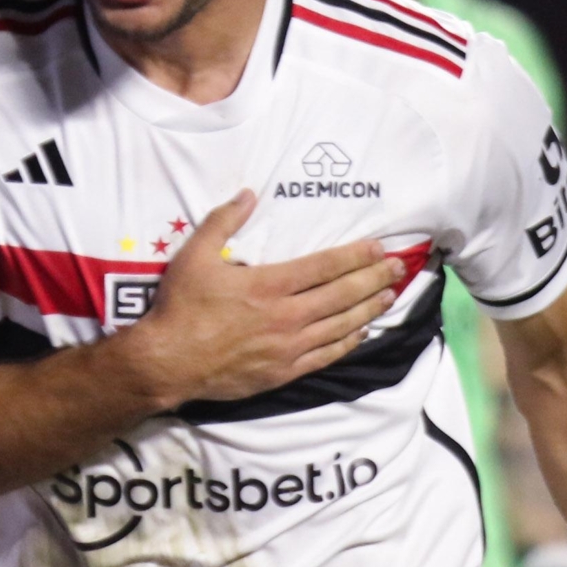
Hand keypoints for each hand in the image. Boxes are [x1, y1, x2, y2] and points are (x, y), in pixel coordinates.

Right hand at [123, 190, 402, 405]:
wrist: (168, 362)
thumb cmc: (181, 307)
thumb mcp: (194, 255)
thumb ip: (223, 221)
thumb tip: (249, 194)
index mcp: (268, 285)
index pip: (324, 266)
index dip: (355, 255)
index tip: (378, 247)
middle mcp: (286, 316)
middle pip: (342, 294)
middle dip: (374, 278)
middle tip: (398, 268)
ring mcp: (288, 347)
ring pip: (341, 325)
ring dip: (369, 309)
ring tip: (390, 296)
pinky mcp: (284, 372)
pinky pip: (326, 356)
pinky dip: (348, 342)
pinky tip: (362, 332)